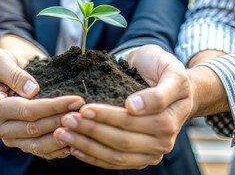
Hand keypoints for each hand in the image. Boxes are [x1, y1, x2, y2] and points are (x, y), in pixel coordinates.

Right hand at [0, 48, 84, 158]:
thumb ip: (14, 73)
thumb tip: (33, 89)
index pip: (27, 110)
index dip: (53, 107)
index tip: (76, 100)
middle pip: (35, 129)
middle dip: (61, 121)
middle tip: (84, 113)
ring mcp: (8, 136)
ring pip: (38, 144)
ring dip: (62, 137)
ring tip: (82, 127)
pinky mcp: (19, 141)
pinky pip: (38, 149)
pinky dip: (56, 148)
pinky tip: (74, 141)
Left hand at [55, 45, 194, 168]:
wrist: (171, 84)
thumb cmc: (165, 71)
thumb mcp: (170, 71)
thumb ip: (158, 91)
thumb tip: (133, 107)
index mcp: (171, 117)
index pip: (134, 120)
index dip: (108, 115)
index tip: (85, 108)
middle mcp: (164, 139)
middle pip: (123, 140)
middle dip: (91, 130)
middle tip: (67, 119)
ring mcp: (152, 152)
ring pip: (116, 155)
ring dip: (87, 145)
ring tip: (63, 134)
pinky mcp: (140, 158)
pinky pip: (115, 162)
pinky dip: (93, 157)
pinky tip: (74, 148)